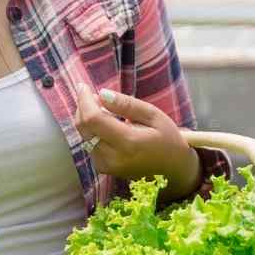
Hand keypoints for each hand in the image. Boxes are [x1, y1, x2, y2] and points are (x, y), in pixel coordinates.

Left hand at [72, 83, 201, 204]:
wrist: (171, 166)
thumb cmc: (166, 137)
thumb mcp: (153, 115)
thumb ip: (127, 104)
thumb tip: (102, 94)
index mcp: (128, 142)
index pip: (93, 119)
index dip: (85, 101)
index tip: (83, 86)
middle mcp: (113, 157)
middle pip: (84, 127)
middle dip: (83, 108)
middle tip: (94, 95)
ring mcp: (106, 165)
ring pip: (84, 135)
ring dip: (88, 119)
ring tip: (105, 110)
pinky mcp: (103, 168)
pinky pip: (89, 144)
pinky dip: (93, 131)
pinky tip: (107, 126)